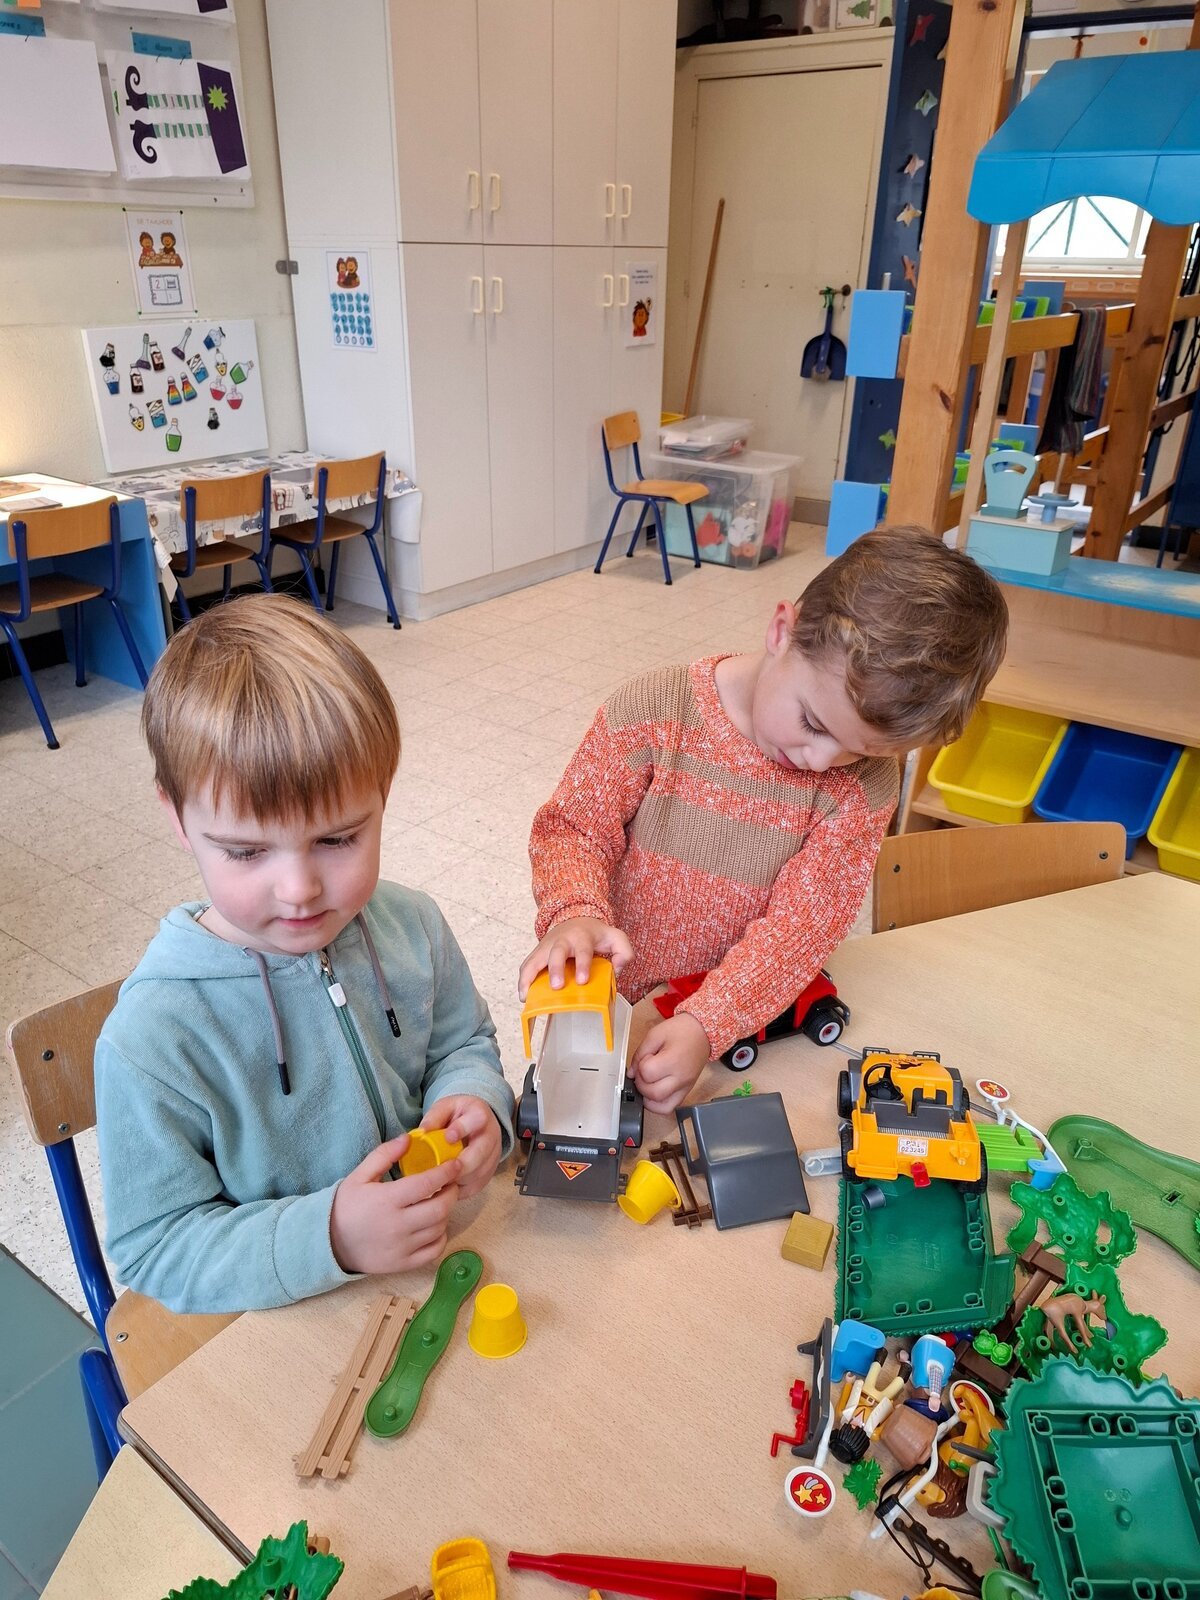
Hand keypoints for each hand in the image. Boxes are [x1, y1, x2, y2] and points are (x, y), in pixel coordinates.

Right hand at [329, 1134, 460, 1276]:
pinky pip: (434, 1251)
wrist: (329, 1243)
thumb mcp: (360, 1176)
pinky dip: (441, 1237)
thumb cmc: (346, 1206)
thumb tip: (409, 1138)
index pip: (427, 1184)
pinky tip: (434, 1227)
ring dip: (446, 1213)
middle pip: (440, 1208)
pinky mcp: (403, 1264)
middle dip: (452, 1192)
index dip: (446, 1172)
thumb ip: (384, 1155)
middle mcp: (397, 1225)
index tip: (456, 1164)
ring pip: (439, 1228)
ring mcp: (402, 1247)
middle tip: (451, 1184)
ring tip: (440, 1202)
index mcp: (387, 1200)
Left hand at [420, 1095, 502, 1199]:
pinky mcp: (491, 1171)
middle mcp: (491, 1134)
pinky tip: (447, 1188)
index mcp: (479, 1114)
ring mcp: (494, 1154)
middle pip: (481, 1152)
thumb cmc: (457, 1114)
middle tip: (442, 1172)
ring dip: (460, 1179)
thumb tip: (422, 1132)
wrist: (477, 1121)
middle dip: (461, 1164)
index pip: (476, 1120)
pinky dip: (462, 1190)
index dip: (462, 1129)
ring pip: (480, 1172)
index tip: (448, 1137)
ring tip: (440, 1182)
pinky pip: (478, 1185)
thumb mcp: (445, 1107)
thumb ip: (435, 1117)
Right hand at [518, 917, 633, 999]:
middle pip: (556, 952)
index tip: (582, 980)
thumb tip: (616, 969)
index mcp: (582, 937)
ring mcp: (546, 947)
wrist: (575, 919)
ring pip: (534, 958)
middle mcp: (562, 940)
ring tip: (527, 996)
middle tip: (557, 986)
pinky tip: (523, 996)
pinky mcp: (537, 954)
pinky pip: (526, 966)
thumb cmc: (596, 934)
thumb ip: (624, 953)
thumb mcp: (616, 938)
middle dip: (555, 969)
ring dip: (529, 976)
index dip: (583, 965)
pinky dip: (522, 980)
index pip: (583, 950)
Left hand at [630, 1012, 711, 1114]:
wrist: (702, 1032)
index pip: (647, 1073)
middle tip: (643, 1072)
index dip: (640, 1066)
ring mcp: (685, 1087)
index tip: (645, 1058)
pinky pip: (670, 1107)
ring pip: (661, 1106)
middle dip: (641, 1083)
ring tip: (647, 1083)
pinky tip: (654, 1093)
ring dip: (648, 1097)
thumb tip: (631, 1073)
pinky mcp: (686, 1091)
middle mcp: (681, 1078)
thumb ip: (640, 1053)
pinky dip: (658, 1104)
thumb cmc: (682, 1030)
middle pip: (653, 1093)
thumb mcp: (656, 1034)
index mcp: (673, 1060)